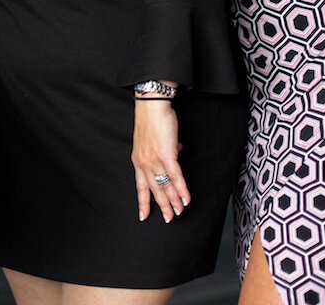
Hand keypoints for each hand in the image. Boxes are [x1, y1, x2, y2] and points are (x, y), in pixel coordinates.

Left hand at [132, 100, 187, 222]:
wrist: (152, 105)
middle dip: (163, 206)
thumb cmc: (152, 119)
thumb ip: (162, 150)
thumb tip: (175, 152)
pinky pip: (175, 176)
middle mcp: (144, 163)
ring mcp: (155, 159)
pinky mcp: (167, 154)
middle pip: (154, 189)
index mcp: (138, 160)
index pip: (140, 186)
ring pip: (165, 186)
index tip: (143, 216)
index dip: (143, 202)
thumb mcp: (152, 139)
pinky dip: (182, 189)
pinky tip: (186, 199)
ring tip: (179, 212)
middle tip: (169, 219)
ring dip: (174, 201)